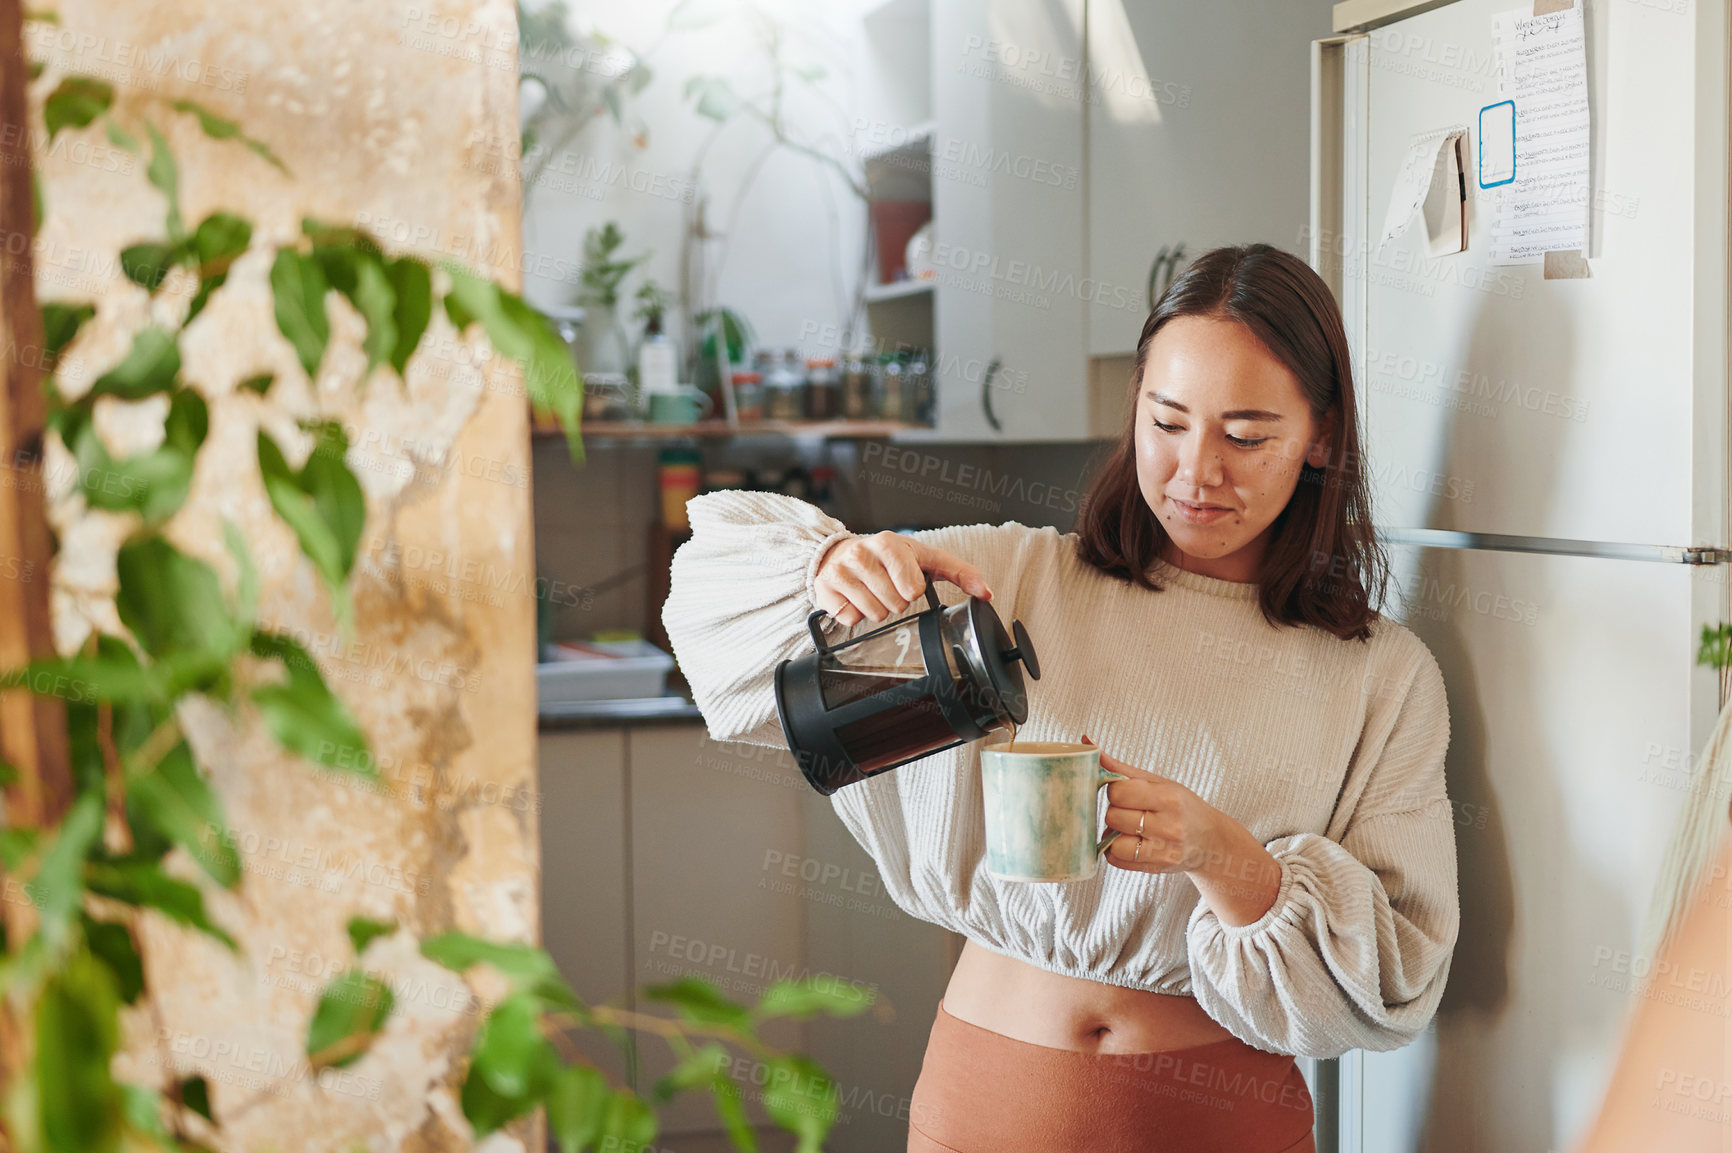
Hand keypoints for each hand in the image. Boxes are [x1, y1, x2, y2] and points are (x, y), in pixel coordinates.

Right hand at [814, 532, 992, 626]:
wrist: (840, 553)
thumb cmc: (888, 558)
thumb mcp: (925, 558)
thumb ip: (960, 572)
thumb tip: (986, 593)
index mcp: (889, 543)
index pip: (912, 588)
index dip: (912, 590)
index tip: (905, 580)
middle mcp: (862, 553)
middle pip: (894, 605)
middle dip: (894, 601)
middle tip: (886, 587)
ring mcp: (840, 571)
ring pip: (873, 614)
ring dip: (876, 609)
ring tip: (871, 591)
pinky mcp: (824, 589)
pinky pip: (849, 619)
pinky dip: (854, 614)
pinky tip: (854, 597)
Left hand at [1083, 735, 1282, 927]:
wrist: (1212, 842)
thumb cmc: (1181, 806)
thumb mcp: (1158, 782)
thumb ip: (1120, 767)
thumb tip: (1086, 742)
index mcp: (1169, 798)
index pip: (1119, 792)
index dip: (1115, 791)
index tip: (1124, 792)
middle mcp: (1169, 826)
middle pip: (1113, 817)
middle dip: (1115, 812)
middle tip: (1128, 811)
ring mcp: (1163, 851)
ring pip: (1113, 842)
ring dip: (1113, 834)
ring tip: (1127, 828)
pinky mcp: (1156, 868)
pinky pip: (1116, 860)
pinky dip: (1115, 851)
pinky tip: (1128, 842)